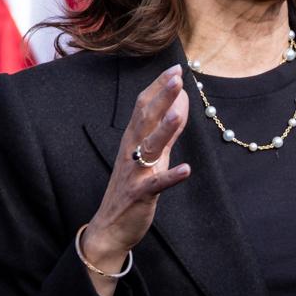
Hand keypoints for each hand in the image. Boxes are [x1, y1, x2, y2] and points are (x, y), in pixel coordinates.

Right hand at [82, 64, 190, 295]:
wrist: (110, 227)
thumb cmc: (132, 185)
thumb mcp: (150, 154)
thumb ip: (166, 130)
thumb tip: (180, 102)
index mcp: (133, 139)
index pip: (144, 106)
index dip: (159, 87)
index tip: (175, 69)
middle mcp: (131, 151)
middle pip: (145, 119)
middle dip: (161, 97)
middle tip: (177, 77)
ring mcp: (135, 172)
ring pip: (149, 147)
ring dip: (164, 130)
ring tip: (177, 113)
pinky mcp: (140, 194)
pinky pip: (156, 184)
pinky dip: (171, 176)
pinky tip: (186, 168)